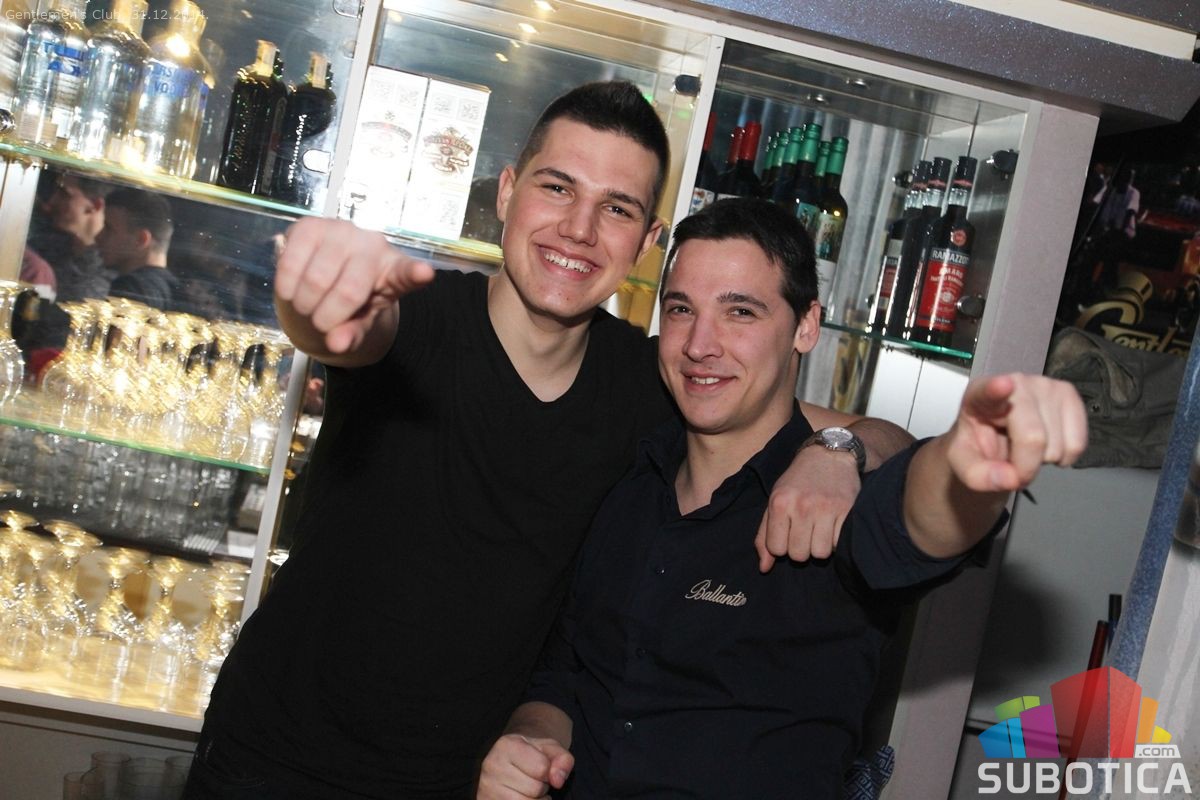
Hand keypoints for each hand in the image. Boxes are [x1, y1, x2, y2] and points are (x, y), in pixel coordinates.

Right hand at [275, 217, 434, 354]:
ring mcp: (342, 231)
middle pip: (349, 292)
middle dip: (327, 319)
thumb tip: (336, 344)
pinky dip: (286, 286)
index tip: (424, 273)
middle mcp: (372, 244)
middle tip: (320, 322)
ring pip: (316, 280)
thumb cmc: (349, 300)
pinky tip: (291, 291)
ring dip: (304, 304)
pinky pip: (291, 263)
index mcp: (394, 271)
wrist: (322, 273)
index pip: (407, 273)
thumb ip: (353, 335)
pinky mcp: (311, 225)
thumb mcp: (358, 322)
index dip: (415, 273)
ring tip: (307, 305)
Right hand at [478, 734, 573, 799]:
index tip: (541, 766)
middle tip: (532, 778)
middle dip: (541, 786)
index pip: (542, 768)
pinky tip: (520, 797)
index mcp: (506, 745)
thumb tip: (558, 780)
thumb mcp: (551, 749)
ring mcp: (486, 788)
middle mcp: (491, 766)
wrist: (511, 760)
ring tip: (526, 788)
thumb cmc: (533, 754)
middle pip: (535, 789)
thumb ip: (563, 760)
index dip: (549, 771)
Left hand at [754, 446, 860, 570]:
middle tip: (805, 532)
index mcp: (780, 503)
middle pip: (799, 555)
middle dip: (801, 548)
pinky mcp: (848, 510)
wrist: (829, 455)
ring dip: (819, 547)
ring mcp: (827, 509)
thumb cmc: (797, 482)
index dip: (782, 546)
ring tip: (819, 530)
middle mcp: (802, 506)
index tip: (787, 534)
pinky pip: (838, 544)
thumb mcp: (774, 501)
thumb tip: (764, 568)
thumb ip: (764, 535)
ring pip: (820, 554)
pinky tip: (832, 526)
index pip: (777, 549)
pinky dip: (835, 541)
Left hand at [947, 373, 1086, 491]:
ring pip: (1057, 445)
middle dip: (1026, 466)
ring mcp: (1045, 385)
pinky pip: (1077, 443)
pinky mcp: (1069, 394)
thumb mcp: (965, 465)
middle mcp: (1015, 383)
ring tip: (1026, 447)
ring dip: (1043, 459)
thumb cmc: (979, 444)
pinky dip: (1064, 456)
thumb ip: (979, 476)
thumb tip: (1010, 478)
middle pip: (1033, 438)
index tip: (1003, 385)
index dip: (996, 389)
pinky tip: (1046, 445)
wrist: (995, 436)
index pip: (987, 391)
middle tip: (1012, 462)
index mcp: (978, 396)